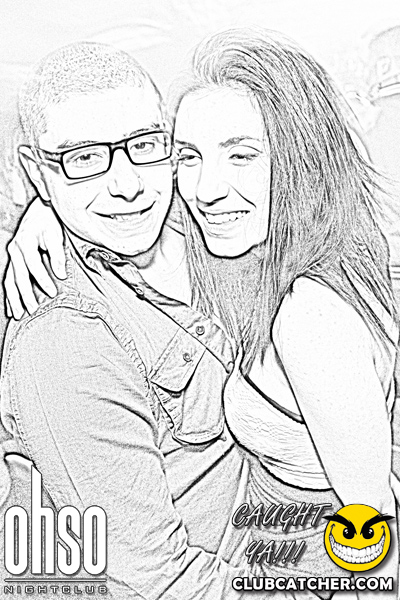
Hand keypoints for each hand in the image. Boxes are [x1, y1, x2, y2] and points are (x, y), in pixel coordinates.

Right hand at [4, 197, 65, 318]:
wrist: (40, 210)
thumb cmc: (49, 221)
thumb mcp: (56, 234)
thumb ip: (58, 255)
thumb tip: (60, 275)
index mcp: (25, 241)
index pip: (34, 265)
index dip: (43, 280)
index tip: (52, 293)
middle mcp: (15, 249)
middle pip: (18, 276)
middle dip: (25, 295)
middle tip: (33, 310)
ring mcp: (11, 255)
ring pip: (9, 280)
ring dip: (13, 298)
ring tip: (19, 314)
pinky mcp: (13, 259)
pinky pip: (8, 279)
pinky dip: (10, 294)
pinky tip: (11, 307)